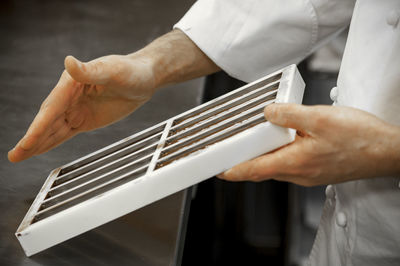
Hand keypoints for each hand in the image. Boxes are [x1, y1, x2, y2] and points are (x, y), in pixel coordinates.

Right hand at [8, 54, 156, 161]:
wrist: (144, 79)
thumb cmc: (130, 71)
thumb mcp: (113, 71)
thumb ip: (90, 71)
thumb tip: (69, 62)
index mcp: (72, 82)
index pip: (52, 107)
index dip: (39, 126)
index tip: (27, 142)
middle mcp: (69, 96)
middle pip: (47, 120)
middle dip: (31, 139)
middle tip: (14, 155)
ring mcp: (75, 109)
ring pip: (52, 129)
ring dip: (36, 143)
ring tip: (18, 156)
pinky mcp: (84, 119)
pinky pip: (64, 133)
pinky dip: (50, 142)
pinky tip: (38, 149)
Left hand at [219, 104, 399, 185]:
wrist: (387, 151)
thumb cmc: (360, 138)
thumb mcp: (320, 118)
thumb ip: (289, 114)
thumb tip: (268, 112)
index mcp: (295, 162)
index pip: (254, 170)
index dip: (233, 170)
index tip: (219, 171)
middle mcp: (300, 173)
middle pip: (263, 169)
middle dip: (245, 162)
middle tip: (231, 152)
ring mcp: (309, 174)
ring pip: (276, 167)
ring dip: (263, 158)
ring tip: (254, 142)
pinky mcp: (317, 170)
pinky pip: (290, 164)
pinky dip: (279, 155)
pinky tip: (284, 142)